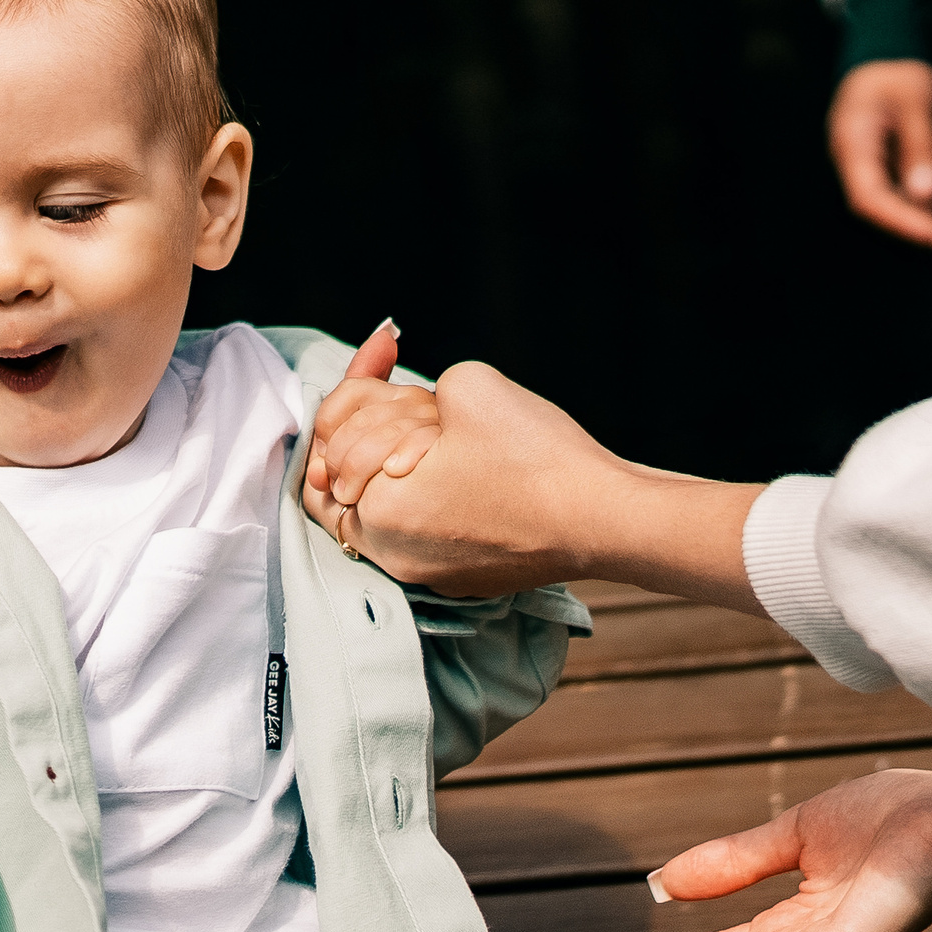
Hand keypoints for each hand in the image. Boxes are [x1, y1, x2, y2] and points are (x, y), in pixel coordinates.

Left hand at [302, 353, 766, 612]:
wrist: (607, 521)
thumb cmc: (537, 458)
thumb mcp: (466, 386)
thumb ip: (408, 392)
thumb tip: (403, 411)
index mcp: (376, 510)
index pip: (324, 447)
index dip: (349, 397)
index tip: (382, 357)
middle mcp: (389, 552)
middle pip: (349, 471)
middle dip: (376, 421)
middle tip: (420, 392)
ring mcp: (424, 569)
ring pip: (384, 497)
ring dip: (402, 451)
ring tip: (444, 420)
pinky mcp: (459, 574)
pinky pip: (421, 523)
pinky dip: (428, 485)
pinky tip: (459, 454)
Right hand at [829, 60, 931, 252]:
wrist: (886, 61)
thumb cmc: (896, 75)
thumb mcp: (916, 101)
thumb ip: (922, 146)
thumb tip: (928, 193)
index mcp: (852, 144)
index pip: (868, 196)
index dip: (898, 220)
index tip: (930, 234)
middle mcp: (857, 163)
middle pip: (883, 207)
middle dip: (920, 227)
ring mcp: (873, 168)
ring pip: (899, 205)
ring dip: (931, 222)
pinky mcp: (891, 169)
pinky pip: (910, 195)